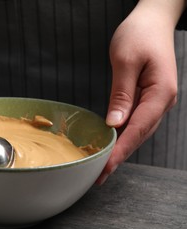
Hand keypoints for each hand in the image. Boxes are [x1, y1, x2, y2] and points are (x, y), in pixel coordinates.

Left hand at [96, 0, 184, 184]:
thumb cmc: (139, 34)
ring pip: (137, 132)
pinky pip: (135, 122)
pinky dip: (122, 136)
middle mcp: (161, 101)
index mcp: (160, 93)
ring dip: (121, 149)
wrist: (151, 20)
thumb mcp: (126, 61)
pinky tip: (111, 145)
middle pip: (139, 135)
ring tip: (102, 167)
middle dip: (119, 156)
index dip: (120, 150)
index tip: (105, 167)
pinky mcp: (146, 98)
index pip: (137, 129)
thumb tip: (115, 124)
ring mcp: (155, 101)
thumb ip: (121, 94)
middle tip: (98, 176)